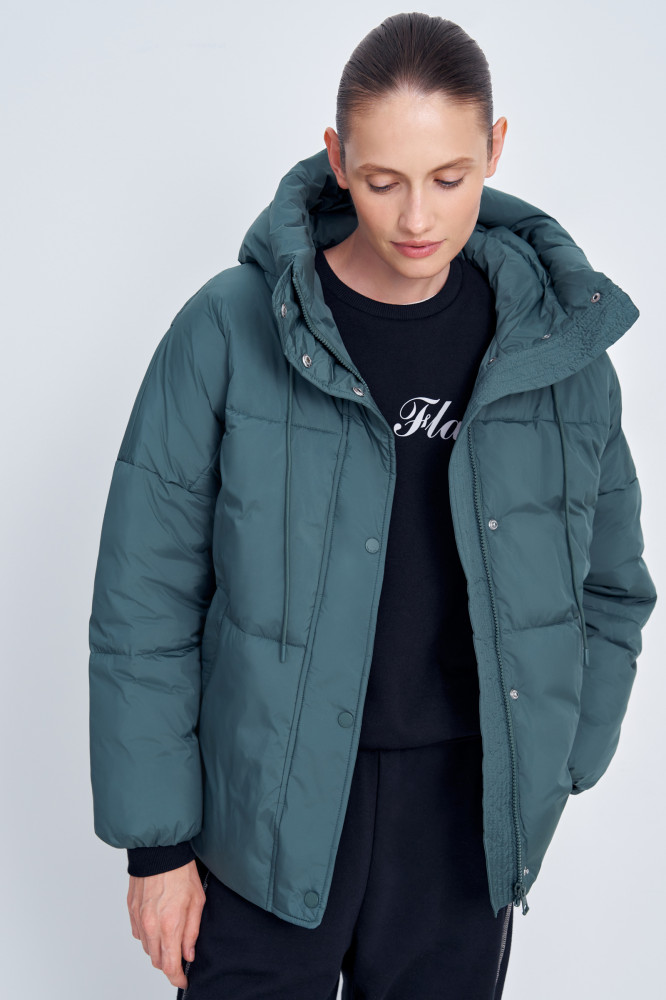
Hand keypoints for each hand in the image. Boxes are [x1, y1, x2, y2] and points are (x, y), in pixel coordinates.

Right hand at [127, 860, 206, 989]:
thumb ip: (192, 931)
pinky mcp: (132, 910)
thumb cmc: (181, 871)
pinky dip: (148, 937)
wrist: (159, 850)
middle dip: (169, 964)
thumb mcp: (197, 901)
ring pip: (147, 949)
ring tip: (171, 937)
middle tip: (180, 957)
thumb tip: (189, 954)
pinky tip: (158, 926)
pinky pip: (138, 934)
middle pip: (157, 961)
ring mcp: (138, 918)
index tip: (183, 979)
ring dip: (158, 950)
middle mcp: (150, 926)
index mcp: (169, 925)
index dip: (177, 977)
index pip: (169, 965)